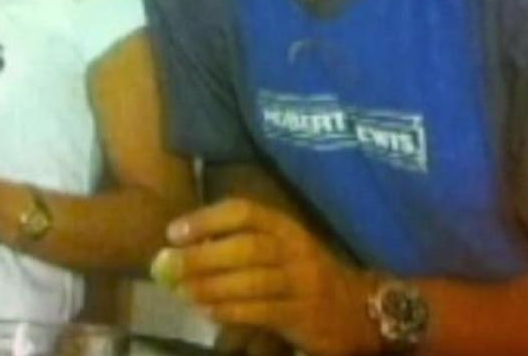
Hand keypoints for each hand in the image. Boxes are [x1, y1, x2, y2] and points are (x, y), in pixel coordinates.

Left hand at [166, 199, 379, 355]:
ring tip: (182, 291)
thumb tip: (181, 247)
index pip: (245, 212)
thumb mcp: (280, 249)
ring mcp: (302, 283)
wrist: (358, 310)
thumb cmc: (303, 274)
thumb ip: (238, 244)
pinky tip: (209, 311)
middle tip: (169, 264)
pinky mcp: (303, 315)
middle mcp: (295, 249)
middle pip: (247, 247)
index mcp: (285, 227)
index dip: (207, 218)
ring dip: (212, 286)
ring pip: (254, 281)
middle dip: (204, 255)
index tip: (173, 232)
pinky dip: (232, 311)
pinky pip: (263, 311)